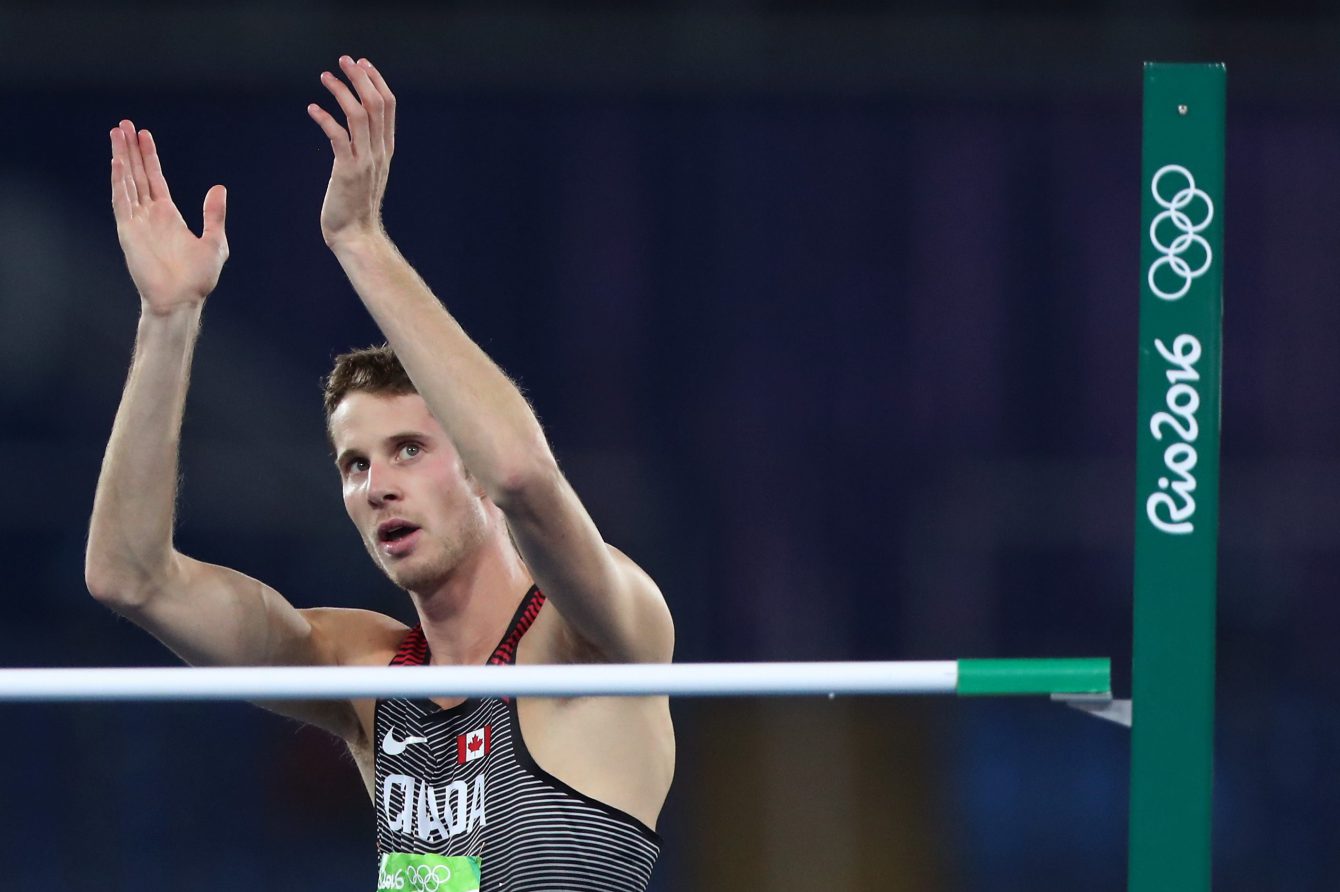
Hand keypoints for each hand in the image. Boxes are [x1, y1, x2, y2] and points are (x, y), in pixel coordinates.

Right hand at [110, 120, 227, 314]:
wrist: (181, 299)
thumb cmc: (198, 278)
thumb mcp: (215, 241)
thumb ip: (214, 215)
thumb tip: (219, 188)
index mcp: (169, 215)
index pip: (155, 178)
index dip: (149, 156)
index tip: (143, 134)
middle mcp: (150, 215)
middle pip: (138, 174)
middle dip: (130, 149)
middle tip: (123, 124)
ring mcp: (137, 221)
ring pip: (127, 182)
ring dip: (121, 158)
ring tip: (116, 133)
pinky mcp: (129, 232)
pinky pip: (122, 202)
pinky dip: (120, 182)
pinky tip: (118, 163)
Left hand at [307, 56, 395, 248]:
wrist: (355, 235)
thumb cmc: (355, 205)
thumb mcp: (367, 171)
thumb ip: (365, 148)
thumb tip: (354, 127)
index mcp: (385, 149)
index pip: (388, 106)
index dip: (376, 80)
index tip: (361, 64)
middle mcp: (378, 152)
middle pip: (376, 104)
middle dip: (361, 77)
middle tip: (344, 60)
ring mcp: (365, 161)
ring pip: (360, 115)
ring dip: (342, 91)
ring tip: (325, 76)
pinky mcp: (346, 171)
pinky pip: (338, 136)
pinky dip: (325, 118)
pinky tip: (312, 109)